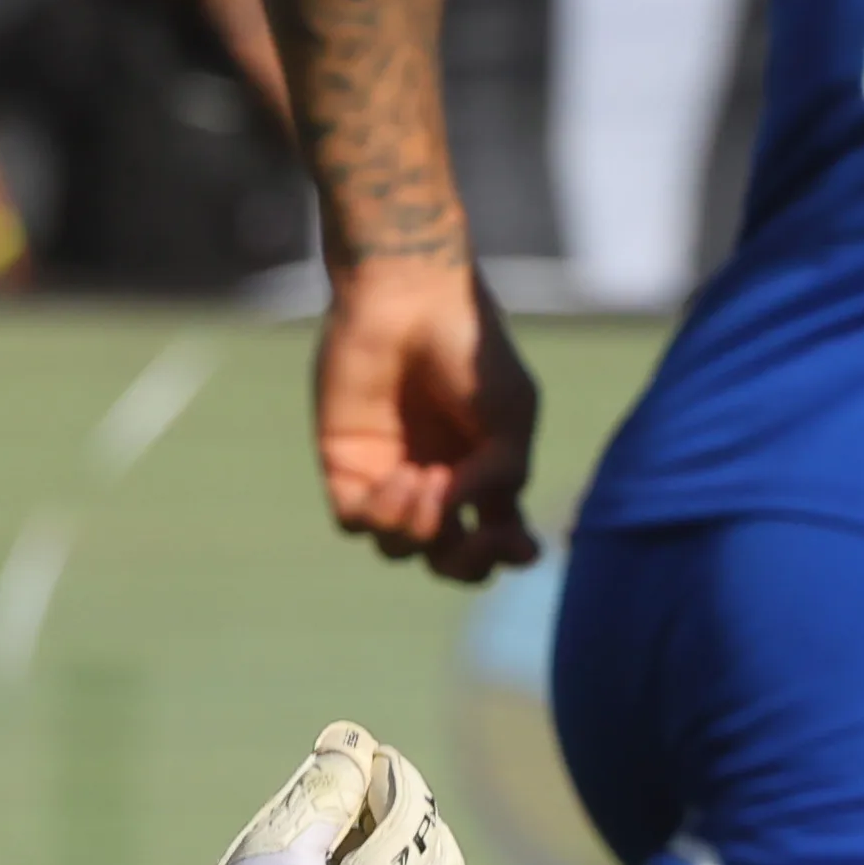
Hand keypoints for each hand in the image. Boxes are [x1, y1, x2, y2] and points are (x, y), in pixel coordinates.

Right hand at [37, 722, 467, 864]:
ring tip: (371, 817)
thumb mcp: (271, 843)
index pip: (410, 828)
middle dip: (414, 811)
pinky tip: (363, 855)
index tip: (372, 753)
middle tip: (375, 781)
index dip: (399, 779)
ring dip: (415, 845)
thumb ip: (321, 790)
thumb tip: (354, 740)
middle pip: (439, 860)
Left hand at [314, 255, 539, 582]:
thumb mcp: (511, 417)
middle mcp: (437, 482)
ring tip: (426, 479)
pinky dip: (382, 514)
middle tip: (472, 535)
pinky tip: (399, 475)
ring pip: (399, 549)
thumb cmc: (468, 348)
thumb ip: (501, 478)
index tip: (518, 541)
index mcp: (483, 473)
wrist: (409, 298)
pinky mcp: (345, 465)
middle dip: (463, 566)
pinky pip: (357, 523)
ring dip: (420, 528)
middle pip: (447, 562)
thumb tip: (462, 519)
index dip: (505, 556)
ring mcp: (389, 476)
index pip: (494, 542)